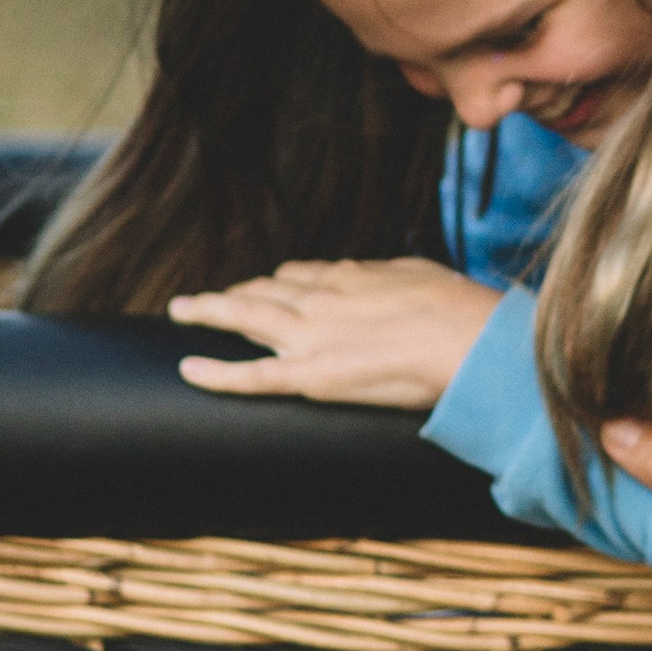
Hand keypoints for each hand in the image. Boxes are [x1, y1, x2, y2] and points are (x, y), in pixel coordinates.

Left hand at [171, 256, 499, 408]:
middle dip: (234, 292)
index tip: (263, 285)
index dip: (275, 281)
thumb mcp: (419, 275)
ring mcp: (311, 336)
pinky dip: (217, 373)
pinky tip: (189, 369)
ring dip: (209, 310)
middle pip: (264, 290)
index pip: (298, 276)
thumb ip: (390, 278)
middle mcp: (320, 299)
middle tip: (209, 299)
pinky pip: (253, 375)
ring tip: (183, 310)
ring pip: (245, 317)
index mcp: (349, 277)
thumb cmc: (457, 308)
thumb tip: (385, 281)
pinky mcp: (311, 374)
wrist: (467, 338)